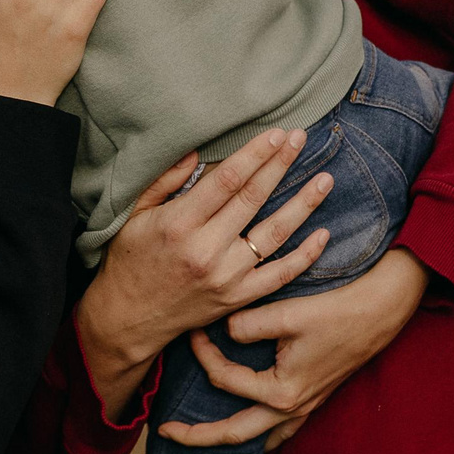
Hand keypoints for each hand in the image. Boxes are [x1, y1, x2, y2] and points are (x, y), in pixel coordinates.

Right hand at [72, 128, 336, 416]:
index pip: (227, 180)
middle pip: (253, 199)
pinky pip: (279, 275)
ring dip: (303, 205)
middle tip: (301, 138)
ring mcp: (226, 277)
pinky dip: (305, 256)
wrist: (128, 319)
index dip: (255, 154)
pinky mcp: (238, 299)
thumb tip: (197, 149)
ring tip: (325, 180)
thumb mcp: (135, 215)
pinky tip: (323, 233)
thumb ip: (165, 181)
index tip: (276, 133)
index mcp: (179, 224)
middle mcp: (206, 250)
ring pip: (274, 235)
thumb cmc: (130, 260)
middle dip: (280, 165)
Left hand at [157, 247, 427, 449]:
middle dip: (198, 437)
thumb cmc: (338, 309)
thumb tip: (223, 332)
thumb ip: (248, 325)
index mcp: (281, 392)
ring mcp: (305, 407)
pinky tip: (248, 427)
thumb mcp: (287, 313)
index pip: (224, 379)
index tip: (193, 330)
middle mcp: (292, 408)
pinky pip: (278, 427)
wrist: (382, 308)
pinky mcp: (313, 397)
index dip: (202, 354)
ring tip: (201, 438)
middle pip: (234, 434)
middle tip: (165, 433)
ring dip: (228, 436)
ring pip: (257, 435)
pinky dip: (258, 430)